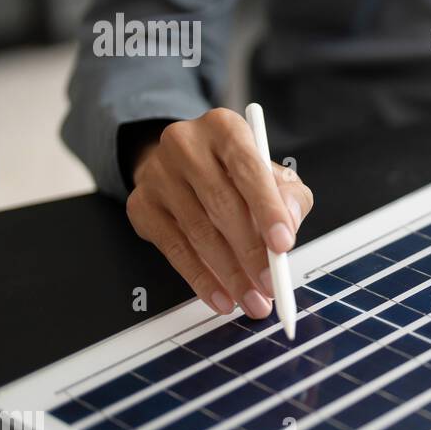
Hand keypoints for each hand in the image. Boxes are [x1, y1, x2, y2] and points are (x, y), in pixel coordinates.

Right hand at [125, 108, 314, 316]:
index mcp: (224, 128)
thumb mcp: (273, 176)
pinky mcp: (141, 205)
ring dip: (230, 275)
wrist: (183, 167)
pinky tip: (222, 299)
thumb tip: (288, 225)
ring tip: (253, 300)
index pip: (248, 169)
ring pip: (198, 232)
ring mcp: (157, 175)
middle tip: (271, 285)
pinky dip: (201, 280)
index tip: (284, 245)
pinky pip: (174, 250)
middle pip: (222, 205)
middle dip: (251, 253)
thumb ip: (290, 198)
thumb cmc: (238, 174)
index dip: (268, 209)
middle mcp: (185, 144)